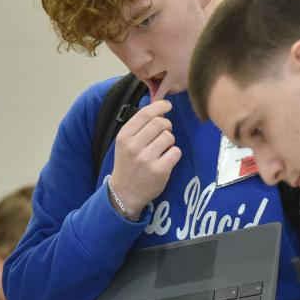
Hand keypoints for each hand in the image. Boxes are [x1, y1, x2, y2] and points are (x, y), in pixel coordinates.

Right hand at [109, 99, 181, 216]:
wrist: (124, 193)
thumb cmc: (127, 164)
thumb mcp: (124, 144)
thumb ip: (138, 127)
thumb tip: (159, 108)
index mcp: (124, 137)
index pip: (145, 114)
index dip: (160, 106)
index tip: (167, 106)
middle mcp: (133, 147)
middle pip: (160, 123)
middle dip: (167, 125)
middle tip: (164, 133)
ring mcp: (146, 159)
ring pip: (169, 137)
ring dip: (169, 141)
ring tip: (161, 150)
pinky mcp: (159, 170)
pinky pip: (176, 152)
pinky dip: (173, 154)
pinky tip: (165, 160)